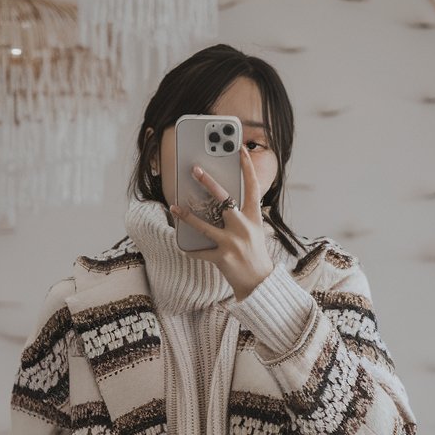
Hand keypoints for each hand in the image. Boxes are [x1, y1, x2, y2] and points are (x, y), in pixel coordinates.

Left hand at [169, 143, 274, 299]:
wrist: (260, 284)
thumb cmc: (255, 255)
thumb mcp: (255, 232)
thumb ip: (242, 216)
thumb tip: (220, 202)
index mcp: (255, 219)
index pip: (253, 188)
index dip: (247, 168)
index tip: (240, 150)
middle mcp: (245, 228)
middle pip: (225, 200)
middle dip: (209, 183)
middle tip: (195, 170)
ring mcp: (233, 243)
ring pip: (205, 225)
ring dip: (187, 216)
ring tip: (174, 206)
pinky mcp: (222, 258)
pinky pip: (201, 251)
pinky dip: (191, 250)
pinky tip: (181, 246)